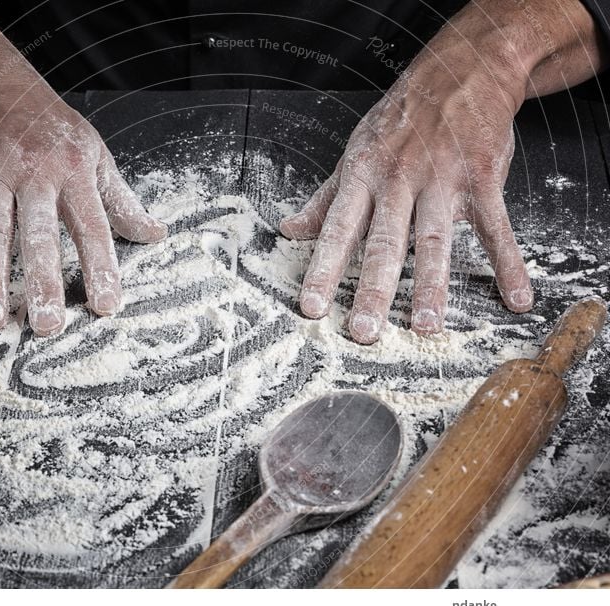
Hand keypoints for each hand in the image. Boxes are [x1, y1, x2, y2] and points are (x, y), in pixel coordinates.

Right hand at [0, 67, 165, 335]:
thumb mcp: (94, 154)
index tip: (107, 306)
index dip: (101, 266)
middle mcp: (33, 176)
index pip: (92, 227)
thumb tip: (155, 234)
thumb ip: (121, 200)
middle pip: (39, 235)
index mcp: (73, 173)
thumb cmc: (48, 124)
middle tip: (46, 325)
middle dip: (43, 281)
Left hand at [280, 0, 606, 343]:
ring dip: (432, 285)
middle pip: (384, 243)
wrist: (460, 71)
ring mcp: (442, 180)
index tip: (311, 307)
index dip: (323, 269)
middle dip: (373, 289)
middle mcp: (399, 181)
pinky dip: (509, 262)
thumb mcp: (355, 152)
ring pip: (434, 240)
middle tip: (363, 332)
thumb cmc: (401, 119)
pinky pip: (496, 226)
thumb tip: (290, 229)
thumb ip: (325, 198)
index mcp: (363, 177)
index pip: (338, 230)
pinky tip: (516, 297)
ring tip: (427, 326)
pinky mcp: (482, 179)